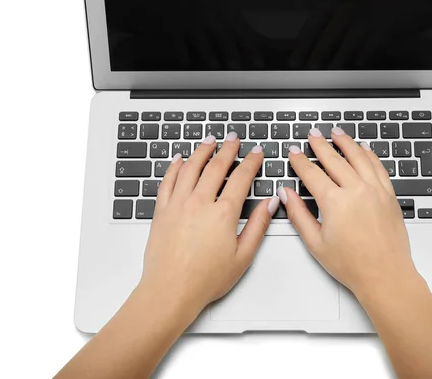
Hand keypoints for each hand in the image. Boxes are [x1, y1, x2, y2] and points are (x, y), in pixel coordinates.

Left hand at [138, 132, 279, 314]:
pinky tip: (180, 159)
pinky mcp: (162, 210)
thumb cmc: (205, 279)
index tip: (256, 153)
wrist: (170, 291)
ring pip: (191, 167)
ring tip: (210, 140)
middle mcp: (200, 202)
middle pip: (216, 166)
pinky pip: (168, 181)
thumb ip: (258, 226)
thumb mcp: (242, 256)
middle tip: (234, 139)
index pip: (241, 178)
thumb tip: (270, 204)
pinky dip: (175, 167)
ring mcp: (178, 204)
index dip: (251, 162)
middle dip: (228, 149)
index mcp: (223, 213)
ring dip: (202, 150)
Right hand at [281, 127, 418, 299]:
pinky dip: (369, 154)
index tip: (293, 152)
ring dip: (346, 142)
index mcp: (335, 202)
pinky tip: (363, 149)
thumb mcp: (315, 243)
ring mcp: (375, 190)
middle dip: (320, 144)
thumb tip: (286, 194)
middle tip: (312, 134)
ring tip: (336, 132)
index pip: (312, 173)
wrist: (386, 276)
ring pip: (358, 157)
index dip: (300, 161)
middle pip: (334, 159)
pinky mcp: (389, 195)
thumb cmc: (352, 265)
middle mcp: (356, 191)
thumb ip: (298, 214)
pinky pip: (378, 167)